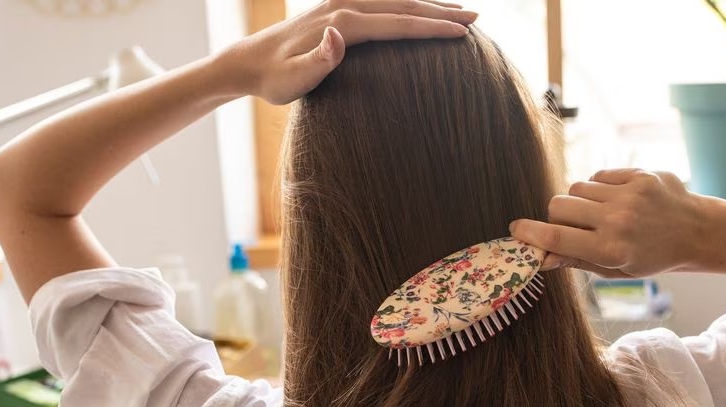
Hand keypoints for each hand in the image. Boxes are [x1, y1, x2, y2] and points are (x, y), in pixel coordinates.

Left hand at [220, 0, 476, 104]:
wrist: (249, 62)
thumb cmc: (273, 80)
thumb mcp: (292, 80)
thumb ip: (318, 60)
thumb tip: (337, 35)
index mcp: (342, 23)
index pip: (398, 23)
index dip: (432, 28)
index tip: (463, 34)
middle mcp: (344, 6)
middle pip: (404, 5)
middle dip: (441, 12)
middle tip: (477, 19)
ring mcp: (341, 3)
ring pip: (396, 0)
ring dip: (429, 5)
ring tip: (460, 13)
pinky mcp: (338, 8)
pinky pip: (384, 3)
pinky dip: (408, 5)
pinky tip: (421, 10)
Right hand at [509, 169, 707, 277]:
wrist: (696, 231)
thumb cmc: (652, 256)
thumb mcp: (616, 270)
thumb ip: (577, 260)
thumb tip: (541, 256)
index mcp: (611, 250)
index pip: (556, 237)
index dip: (531, 233)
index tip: (516, 230)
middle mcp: (618, 220)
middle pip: (558, 205)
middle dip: (556, 215)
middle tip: (570, 225)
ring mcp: (629, 194)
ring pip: (576, 188)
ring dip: (579, 201)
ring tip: (599, 214)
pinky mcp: (638, 174)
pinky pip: (597, 176)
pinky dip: (598, 188)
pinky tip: (616, 200)